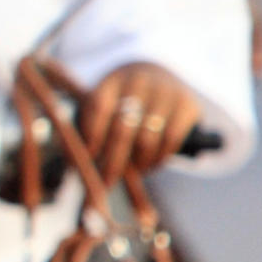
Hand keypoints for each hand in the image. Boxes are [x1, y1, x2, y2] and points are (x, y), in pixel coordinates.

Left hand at [76, 63, 202, 189]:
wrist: (162, 77)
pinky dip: (159, 158)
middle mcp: (139, 81)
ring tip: (133, 173)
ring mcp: (166, 91)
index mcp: (113, 81)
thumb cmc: (124, 100)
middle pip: (123, 128)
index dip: (92, 138)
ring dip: (137, 163)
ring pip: (147, 138)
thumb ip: (87, 129)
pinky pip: (171, 140)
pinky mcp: (187, 104)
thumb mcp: (104, 104)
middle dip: (112, 161)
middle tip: (106, 184)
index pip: (98, 108)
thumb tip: (74, 166)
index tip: (86, 162)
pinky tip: (151, 165)